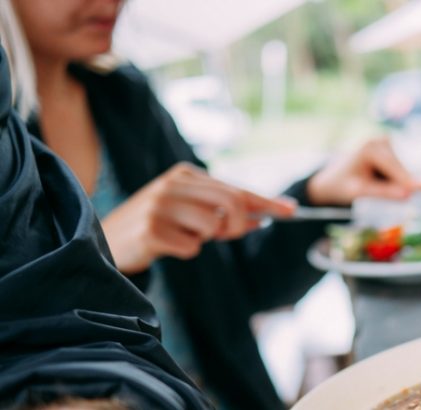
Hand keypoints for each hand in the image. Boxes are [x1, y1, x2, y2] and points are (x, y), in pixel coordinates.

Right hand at [100, 163, 294, 273]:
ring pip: (213, 226)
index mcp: (184, 174)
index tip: (290, 211)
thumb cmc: (156, 224)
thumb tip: (264, 216)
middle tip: (231, 235)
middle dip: (240, 224)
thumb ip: (223, 211)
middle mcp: (172, 185)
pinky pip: (192, 247)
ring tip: (185, 236)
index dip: (265, 201)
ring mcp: (160, 206)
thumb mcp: (189, 210)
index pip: (235, 188)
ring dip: (207, 239)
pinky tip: (167, 246)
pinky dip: (187, 251)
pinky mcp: (151, 231)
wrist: (105, 239)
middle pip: (231, 203)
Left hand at [306, 138, 420, 205]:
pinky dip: (395, 179)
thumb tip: (408, 195)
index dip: (407, 180)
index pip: (393, 167)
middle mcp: (380, 141)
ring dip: (395, 183)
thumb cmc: (343, 185)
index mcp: (369, 148)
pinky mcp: (392, 149)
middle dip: (399, 185)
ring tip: (373, 185)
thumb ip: (383, 193)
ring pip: (402, 170)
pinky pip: (400, 170)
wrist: (334, 178)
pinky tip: (379, 180)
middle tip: (387, 196)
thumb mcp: (359, 192)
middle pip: (400, 169)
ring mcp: (387, 143)